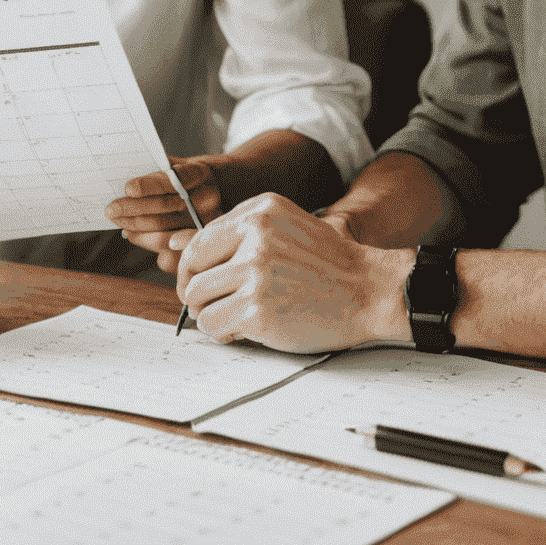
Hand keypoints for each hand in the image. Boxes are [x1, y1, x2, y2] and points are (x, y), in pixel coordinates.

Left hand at [105, 157, 222, 273]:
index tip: (128, 188)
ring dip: (136, 230)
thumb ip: (155, 169)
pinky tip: (135, 235)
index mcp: (200, 174)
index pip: (175, 179)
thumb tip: (120, 178)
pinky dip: (149, 245)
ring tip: (120, 222)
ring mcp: (207, 225)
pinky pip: (171, 255)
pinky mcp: (202, 247)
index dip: (151, 184)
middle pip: (166, 208)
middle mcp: (208, 199)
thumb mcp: (176, 164)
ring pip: (165, 234)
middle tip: (111, 210)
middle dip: (133, 210)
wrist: (219, 189)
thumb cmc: (186, 177)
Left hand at [174, 193, 411, 352]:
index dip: (191, 268)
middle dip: (197, 294)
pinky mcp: (259, 308)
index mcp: (260, 211)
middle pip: (193, 270)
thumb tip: (175, 246)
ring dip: (210, 314)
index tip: (197, 283)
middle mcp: (255, 235)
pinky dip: (222, 333)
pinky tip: (243, 330)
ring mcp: (257, 272)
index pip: (199, 240)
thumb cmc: (327, 263)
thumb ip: (238, 232)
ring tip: (234, 317)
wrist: (370, 290)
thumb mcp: (284, 226)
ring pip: (198, 299)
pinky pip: (213, 324)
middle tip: (212, 305)